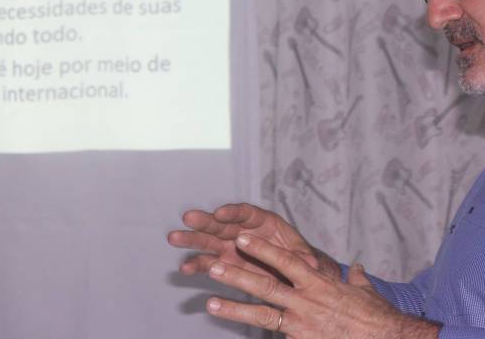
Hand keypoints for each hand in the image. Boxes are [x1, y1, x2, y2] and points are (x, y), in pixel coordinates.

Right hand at [167, 203, 339, 279]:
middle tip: (188, 217)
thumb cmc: (296, 258)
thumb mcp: (303, 257)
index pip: (246, 212)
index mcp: (262, 221)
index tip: (220, 212)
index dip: (233, 211)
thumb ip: (303, 258)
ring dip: (192, 239)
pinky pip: (208, 262)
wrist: (291, 273)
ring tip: (173, 238)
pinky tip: (185, 268)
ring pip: (208, 240)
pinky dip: (196, 265)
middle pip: (221, 223)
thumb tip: (310, 262)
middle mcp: (242, 230)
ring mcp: (230, 246)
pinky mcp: (224, 263)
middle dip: (205, 221)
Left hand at [204, 234, 438, 338]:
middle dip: (238, 276)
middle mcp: (306, 302)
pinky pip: (275, 336)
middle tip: (213, 267)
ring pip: (262, 314)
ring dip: (234, 309)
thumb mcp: (365, 292)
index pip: (285, 261)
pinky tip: (237, 333)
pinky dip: (256, 333)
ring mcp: (301, 325)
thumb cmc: (378, 317)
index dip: (261, 249)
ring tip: (210, 304)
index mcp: (318, 283)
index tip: (241, 237)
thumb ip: (356, 279)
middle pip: (266, 285)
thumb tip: (357, 269)